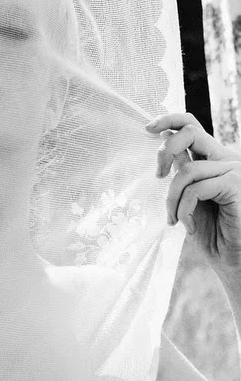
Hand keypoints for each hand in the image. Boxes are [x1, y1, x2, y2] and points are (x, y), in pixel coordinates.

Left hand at [145, 113, 240, 273]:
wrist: (235, 260)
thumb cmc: (213, 233)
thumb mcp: (190, 196)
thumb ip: (182, 170)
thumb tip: (164, 138)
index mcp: (216, 159)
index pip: (193, 126)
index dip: (170, 120)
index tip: (148, 128)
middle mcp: (227, 159)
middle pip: (190, 133)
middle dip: (165, 151)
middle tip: (157, 175)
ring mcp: (234, 170)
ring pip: (187, 171)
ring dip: (172, 198)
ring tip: (175, 219)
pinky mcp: (236, 184)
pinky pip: (196, 189)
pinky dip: (185, 209)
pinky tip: (188, 226)